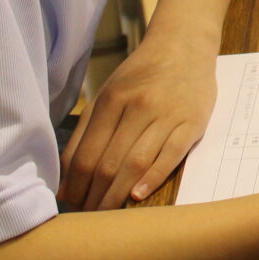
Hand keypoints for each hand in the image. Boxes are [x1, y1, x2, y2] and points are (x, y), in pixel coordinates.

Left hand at [58, 33, 217, 209]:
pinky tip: (137, 195)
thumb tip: (66, 180)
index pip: (87, 154)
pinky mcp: (192, 122)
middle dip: (94, 196)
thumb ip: (85, 133)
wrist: (185, 45)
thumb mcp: (107, 94)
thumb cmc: (142, 74)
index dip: (75, 185)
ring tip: (107, 212)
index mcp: (112, 100)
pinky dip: (153, 178)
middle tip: (86, 214)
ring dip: (118, 195)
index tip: (70, 202)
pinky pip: (171, 156)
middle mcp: (139, 107)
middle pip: (110, 163)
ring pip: (137, 163)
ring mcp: (167, 115)